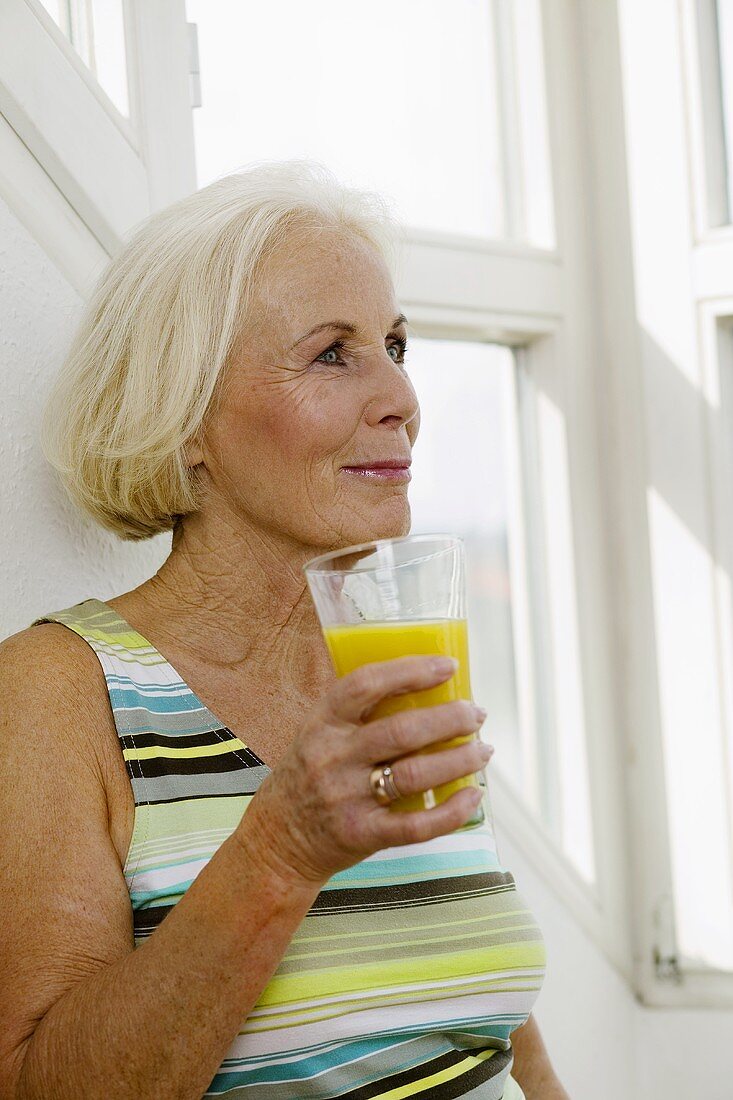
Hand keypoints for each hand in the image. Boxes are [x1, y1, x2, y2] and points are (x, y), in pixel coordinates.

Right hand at [238, 654, 491, 888]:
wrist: (277, 840)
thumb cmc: (309, 776)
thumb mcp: (318, 733)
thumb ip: (358, 715)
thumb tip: (427, 690)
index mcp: (322, 723)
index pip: (366, 685)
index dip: (410, 671)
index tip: (448, 666)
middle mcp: (333, 758)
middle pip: (401, 731)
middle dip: (449, 719)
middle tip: (477, 714)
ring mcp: (347, 798)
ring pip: (414, 774)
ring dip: (458, 760)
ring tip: (483, 750)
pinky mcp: (362, 834)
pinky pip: (415, 825)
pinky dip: (451, 811)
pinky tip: (473, 796)